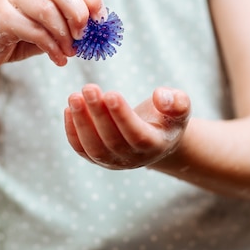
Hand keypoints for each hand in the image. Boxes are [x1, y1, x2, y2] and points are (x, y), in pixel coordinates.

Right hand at [0, 0, 104, 72]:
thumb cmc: (12, 38)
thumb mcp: (43, 26)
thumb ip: (65, 21)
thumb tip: (97, 27)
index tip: (100, 21)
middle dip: (78, 14)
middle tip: (85, 37)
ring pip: (47, 11)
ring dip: (65, 36)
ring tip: (70, 52)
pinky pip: (34, 31)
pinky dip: (52, 48)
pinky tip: (58, 60)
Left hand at [64, 84, 190, 169]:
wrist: (155, 137)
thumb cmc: (166, 116)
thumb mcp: (180, 106)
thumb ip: (177, 102)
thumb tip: (160, 96)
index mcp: (155, 145)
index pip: (136, 134)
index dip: (123, 116)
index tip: (111, 94)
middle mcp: (133, 158)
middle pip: (112, 140)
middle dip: (98, 114)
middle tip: (89, 88)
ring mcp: (113, 161)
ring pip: (93, 148)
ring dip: (81, 122)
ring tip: (74, 96)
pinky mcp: (98, 158)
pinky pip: (82, 149)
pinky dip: (72, 132)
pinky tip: (69, 108)